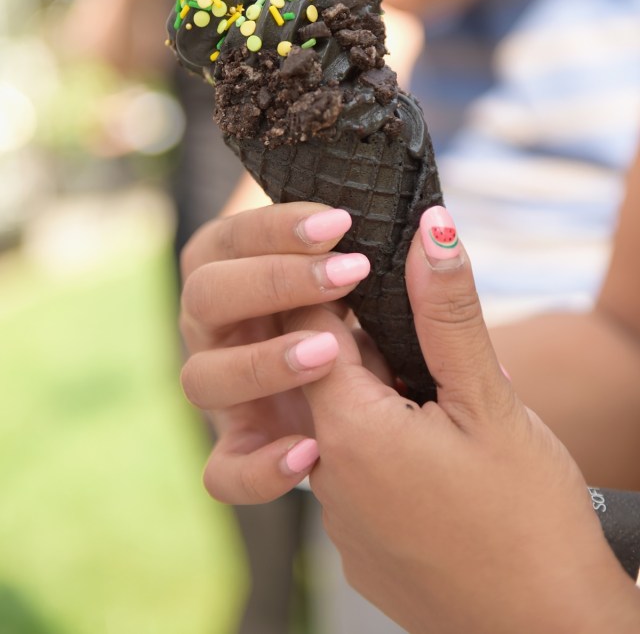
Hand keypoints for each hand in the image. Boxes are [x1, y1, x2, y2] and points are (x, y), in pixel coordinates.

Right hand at [179, 202, 387, 503]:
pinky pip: (222, 472)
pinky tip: (310, 453)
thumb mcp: (401, 316)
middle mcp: (229, 334)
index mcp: (253, 281)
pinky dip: (257, 466)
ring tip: (327, 356)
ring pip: (200, 377)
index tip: (341, 223)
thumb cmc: (400, 353)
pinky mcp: (243, 458)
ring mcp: (232, 399)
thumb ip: (410, 280)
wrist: (411, 447)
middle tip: (346, 276)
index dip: (275, 226)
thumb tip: (435, 224)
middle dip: (270, 280)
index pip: (232, 240)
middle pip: (203, 295)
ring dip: (259, 361)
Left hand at [304, 207, 639, 633]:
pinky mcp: (360, 545)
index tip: (360, 249)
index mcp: (348, 430)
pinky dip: (379, 438)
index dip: (336, 280)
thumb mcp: (491, 403)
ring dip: (371, 388)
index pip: (312, 326)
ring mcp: (339, 517)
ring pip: (337, 420)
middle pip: (319, 371)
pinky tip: (432, 438)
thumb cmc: (528, 520)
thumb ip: (449, 314)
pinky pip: (352, 468)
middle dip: (357, 333)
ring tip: (430, 379)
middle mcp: (325, 474)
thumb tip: (428, 230)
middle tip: (405, 310)